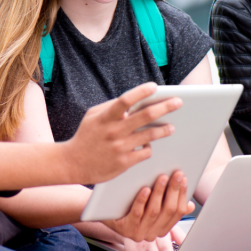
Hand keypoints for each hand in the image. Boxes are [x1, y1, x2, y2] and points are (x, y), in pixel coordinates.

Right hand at [65, 83, 181, 183]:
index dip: (141, 92)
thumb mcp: (93, 116)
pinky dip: (149, 147)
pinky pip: (145, 152)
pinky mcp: (123, 163)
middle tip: (178, 102)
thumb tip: (133, 101)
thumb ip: (112, 107)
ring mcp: (119, 147)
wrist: (72, 163)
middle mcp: (114, 131)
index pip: (125, 100)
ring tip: (171, 127)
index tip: (155, 86)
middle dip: (165, 107)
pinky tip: (150, 145)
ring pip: (150, 136)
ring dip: (164, 130)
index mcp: (105, 117)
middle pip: (145, 116)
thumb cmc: (86, 136)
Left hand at [104, 170, 193, 241]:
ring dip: (160, 193)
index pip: (177, 212)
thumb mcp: (152, 205)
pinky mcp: (124, 229)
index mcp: (161, 229)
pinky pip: (136, 213)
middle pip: (168, 211)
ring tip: (162, 177)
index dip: (182, 194)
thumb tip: (189, 205)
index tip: (184, 178)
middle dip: (173, 190)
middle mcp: (152, 234)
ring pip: (154, 211)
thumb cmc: (130, 204)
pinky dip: (142, 200)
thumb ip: (168, 205)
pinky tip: (145, 188)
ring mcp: (138, 233)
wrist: (104, 211)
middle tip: (176, 174)